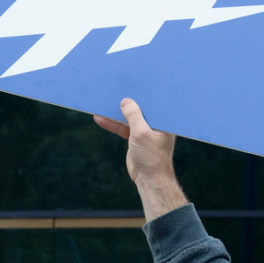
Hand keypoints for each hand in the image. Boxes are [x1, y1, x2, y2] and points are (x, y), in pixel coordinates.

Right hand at [95, 99, 186, 220]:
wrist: (149, 180)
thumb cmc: (152, 158)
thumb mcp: (141, 133)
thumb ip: (133, 116)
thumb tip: (126, 101)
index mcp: (164, 120)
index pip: (153, 101)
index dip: (142, 92)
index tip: (132, 82)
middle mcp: (155, 123)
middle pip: (139, 108)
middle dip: (127, 100)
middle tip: (114, 87)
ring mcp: (145, 131)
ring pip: (128, 117)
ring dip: (116, 112)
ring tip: (102, 101)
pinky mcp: (135, 139)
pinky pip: (122, 128)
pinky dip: (112, 124)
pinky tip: (99, 118)